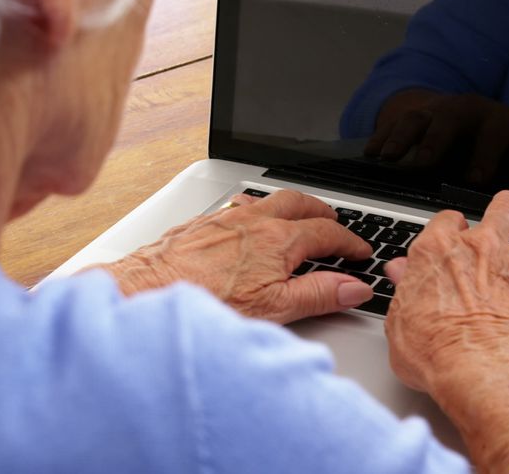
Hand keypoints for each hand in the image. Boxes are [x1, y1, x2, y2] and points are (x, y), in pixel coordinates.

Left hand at [102, 190, 374, 323]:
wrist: (149, 291)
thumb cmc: (205, 302)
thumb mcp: (274, 308)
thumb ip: (319, 294)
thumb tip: (353, 287)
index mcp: (278, 240)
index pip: (327, 233)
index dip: (350, 243)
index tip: (360, 252)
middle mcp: (254, 221)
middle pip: (300, 203)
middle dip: (323, 212)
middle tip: (336, 225)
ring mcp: (226, 218)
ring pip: (268, 200)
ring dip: (290, 206)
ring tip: (299, 217)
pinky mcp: (203, 223)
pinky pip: (238, 206)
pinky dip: (256, 209)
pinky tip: (249, 220)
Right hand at [364, 90, 508, 184]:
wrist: (467, 113)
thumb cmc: (496, 140)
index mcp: (494, 119)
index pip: (492, 134)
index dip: (486, 156)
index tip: (477, 179)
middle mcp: (463, 109)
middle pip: (448, 121)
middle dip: (435, 141)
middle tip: (423, 165)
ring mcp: (434, 110)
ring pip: (417, 118)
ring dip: (401, 137)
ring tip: (387, 158)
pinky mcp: (411, 114)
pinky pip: (393, 122)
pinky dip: (381, 136)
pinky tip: (371, 154)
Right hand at [382, 191, 508, 471]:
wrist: (476, 369)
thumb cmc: (434, 350)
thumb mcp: (399, 320)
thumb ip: (404, 289)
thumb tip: (399, 273)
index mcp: (440, 251)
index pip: (447, 220)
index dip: (453, 225)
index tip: (454, 232)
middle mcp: (483, 249)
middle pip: (504, 208)